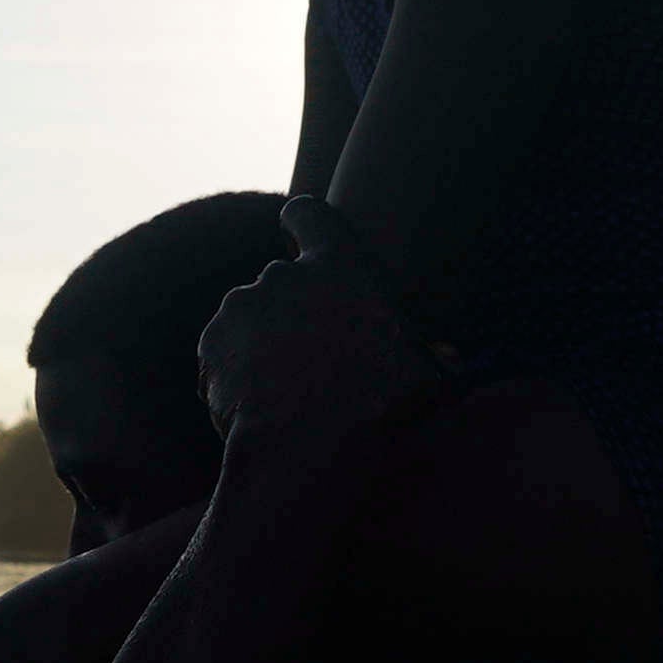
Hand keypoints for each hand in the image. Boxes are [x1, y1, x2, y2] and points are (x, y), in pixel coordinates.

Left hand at [195, 227, 443, 455]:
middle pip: (280, 279)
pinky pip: (222, 354)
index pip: (309, 215)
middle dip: (289, 308)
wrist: (311, 447)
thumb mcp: (429, 378)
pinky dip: (232, 374)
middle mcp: (283, 275)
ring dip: (260, 342)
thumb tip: (450, 358)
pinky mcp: (212, 343)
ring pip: (249, 318)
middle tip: (309, 355)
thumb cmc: (382, 406)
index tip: (295, 227)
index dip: (302, 222)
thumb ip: (436, 358)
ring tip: (285, 391)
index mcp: (338, 265)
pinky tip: (257, 408)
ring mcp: (241, 307)